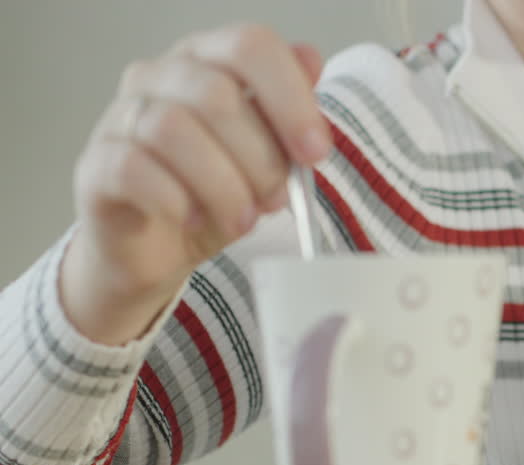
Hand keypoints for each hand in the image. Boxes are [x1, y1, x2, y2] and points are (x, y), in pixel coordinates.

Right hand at [60, 24, 331, 343]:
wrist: (158, 249)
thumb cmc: (214, 194)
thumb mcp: (268, 158)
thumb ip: (289, 113)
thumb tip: (311, 59)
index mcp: (207, 63)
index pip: (249, 45)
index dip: (290, 97)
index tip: (315, 151)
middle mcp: (158, 77)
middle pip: (216, 94)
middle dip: (261, 158)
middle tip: (277, 199)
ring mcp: (121, 117)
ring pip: (173, 128)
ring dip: (224, 184)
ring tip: (243, 220)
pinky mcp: (96, 165)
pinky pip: (134, 168)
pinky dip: (177, 200)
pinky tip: (196, 220)